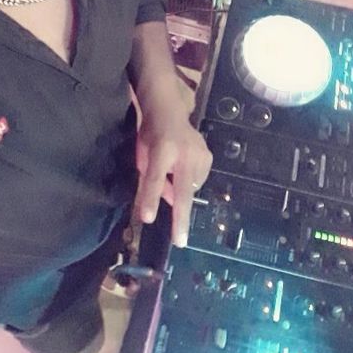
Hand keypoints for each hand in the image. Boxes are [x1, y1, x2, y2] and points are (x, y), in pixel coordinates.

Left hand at [135, 118, 211, 246]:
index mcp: (162, 150)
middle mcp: (184, 152)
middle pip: (182, 191)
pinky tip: (181, 169)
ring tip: (172, 174)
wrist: (169, 110)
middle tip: (180, 241)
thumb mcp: (143, 156)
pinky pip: (198, 180)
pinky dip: (189, 182)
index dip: (150, 198)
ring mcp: (200, 154)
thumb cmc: (151, 135)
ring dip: (181, 191)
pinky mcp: (208, 157)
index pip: (154, 178)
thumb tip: (165, 202)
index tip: (147, 218)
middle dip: (181, 218)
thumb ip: (151, 179)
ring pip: (190, 188)